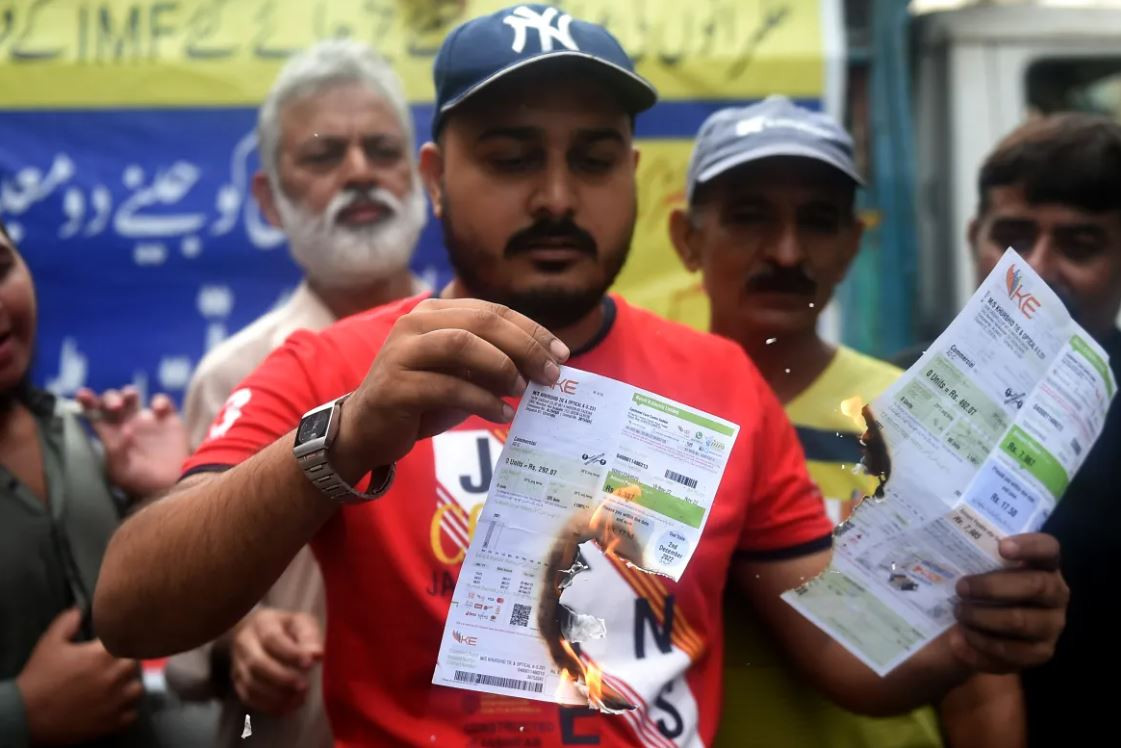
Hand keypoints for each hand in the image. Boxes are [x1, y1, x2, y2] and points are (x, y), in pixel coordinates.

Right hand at [16, 609, 143, 743]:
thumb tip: (80, 610)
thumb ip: (68, 622)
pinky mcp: (112, 723)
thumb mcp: (49, 643)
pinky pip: (131, 714)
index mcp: (103, 655)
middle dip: (124, 661)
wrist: (26, 716)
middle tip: (110, 664)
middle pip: (134, 663)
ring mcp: (115, 701)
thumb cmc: (39, 679)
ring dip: (128, 685)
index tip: (112, 644)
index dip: (120, 641)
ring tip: (114, 685)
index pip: (127, 640)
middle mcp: (114, 677)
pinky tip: (113, 705)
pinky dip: (125, 710)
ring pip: (136, 688)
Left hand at [75, 385, 188, 497]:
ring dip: (128, 393)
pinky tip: (158, 409)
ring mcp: (146, 421)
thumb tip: (124, 430)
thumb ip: (117, 451)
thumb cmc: (142, 483)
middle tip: (115, 407)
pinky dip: (160, 401)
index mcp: (110, 436)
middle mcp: (125, 424)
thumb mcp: (122, 471)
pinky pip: (162, 402)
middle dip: (111, 399)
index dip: (87, 402)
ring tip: (131, 397)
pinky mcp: (167, 420)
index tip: (82, 394)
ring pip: (132, 397)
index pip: (94, 415)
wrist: (172, 487)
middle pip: (111, 401)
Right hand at [230, 608, 322, 715]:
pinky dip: (268, 706)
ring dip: (276, 696)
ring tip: (300, 698)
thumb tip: (317, 654)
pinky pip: (248, 698)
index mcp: (262, 624)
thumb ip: (308, 636)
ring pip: (251, 684)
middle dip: (282, 678)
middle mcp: (245, 644)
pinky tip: (288, 707)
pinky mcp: (237, 682)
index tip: (310, 664)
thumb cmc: (286, 628)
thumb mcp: (300, 623)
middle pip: (257, 664)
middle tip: (304, 686)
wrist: (257, 632)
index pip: (273, 639)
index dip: (291, 653)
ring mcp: (238, 664)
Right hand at [333, 298, 568, 477]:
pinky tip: (502, 414)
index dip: (532, 330)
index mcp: (435, 312)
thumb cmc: (423, 398)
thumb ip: (495, 362)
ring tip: (524, 390)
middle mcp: (415, 323)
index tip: (562, 354)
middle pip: (481, 322)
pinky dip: (481, 400)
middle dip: (524, 346)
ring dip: (501, 366)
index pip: (493, 311)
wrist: (368, 429)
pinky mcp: (394, 385)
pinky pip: (446, 386)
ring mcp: (401, 352)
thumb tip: (546, 365)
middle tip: (551, 374)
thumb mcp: (463, 374)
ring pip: (461, 344)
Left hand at [950, 533, 1068, 671]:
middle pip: (1035, 586)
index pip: (1048, 549)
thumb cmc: (983, 587)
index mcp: (1044, 565)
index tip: (1001, 547)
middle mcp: (1056, 594)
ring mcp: (1052, 625)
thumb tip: (942, 543)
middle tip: (960, 588)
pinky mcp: (1040, 653)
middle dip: (992, 587)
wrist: (984, 627)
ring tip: (958, 613)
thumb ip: (977, 556)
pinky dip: (980, 645)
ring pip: (1020, 621)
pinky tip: (959, 638)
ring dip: (983, 617)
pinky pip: (1011, 652)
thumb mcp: (982, 567)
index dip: (1029, 546)